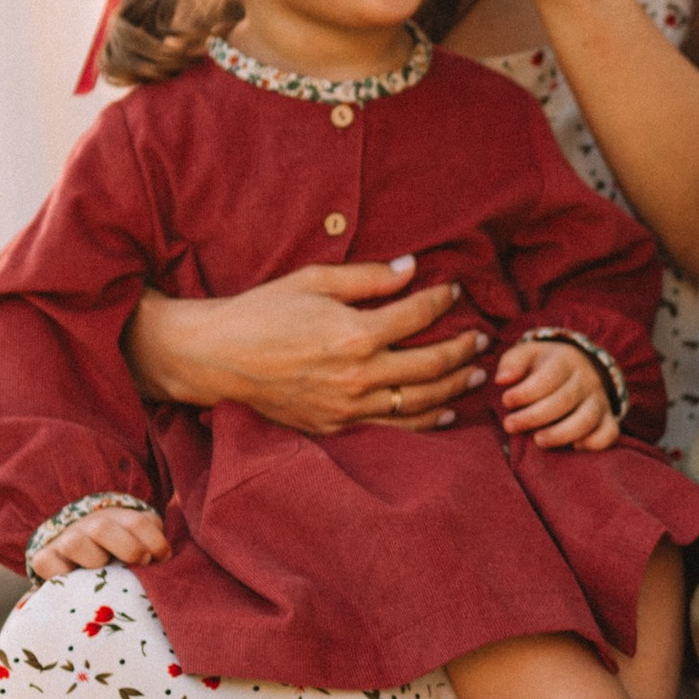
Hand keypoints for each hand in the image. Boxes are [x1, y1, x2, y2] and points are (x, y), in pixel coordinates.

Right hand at [30, 505, 166, 580]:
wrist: (75, 554)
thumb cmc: (119, 556)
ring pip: (75, 544)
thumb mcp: (141, 544)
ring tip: (107, 575)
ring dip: (95, 561)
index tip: (163, 558)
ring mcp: (64, 541)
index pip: (136, 522)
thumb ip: (153, 545)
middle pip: (102, 528)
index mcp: (116, 519)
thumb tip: (164, 560)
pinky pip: (48, 565)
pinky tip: (80, 588)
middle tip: (140, 563)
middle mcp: (87, 526)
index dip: (153, 540)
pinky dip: (63, 576)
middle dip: (127, 548)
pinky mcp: (44, 559)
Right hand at [127, 266, 485, 433]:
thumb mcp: (312, 281)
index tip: (454, 290)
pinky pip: (395, 429)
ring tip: (476, 374)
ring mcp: (349, 408)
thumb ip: (367, 278)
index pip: (417, 315)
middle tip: (482, 338)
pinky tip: (446, 413)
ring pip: (420, 402)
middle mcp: (358, 376)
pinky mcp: (337, 428)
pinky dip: (426, 422)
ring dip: (454, 386)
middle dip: (463, 348)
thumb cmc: (261, 312)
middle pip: (431, 364)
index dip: (442, 300)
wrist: (216, 358)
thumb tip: (411, 269)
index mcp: (354, 334)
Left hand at [496, 335, 617, 449]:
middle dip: (534, 416)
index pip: (549, 377)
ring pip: (587, 419)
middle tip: (510, 425)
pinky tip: (574, 447)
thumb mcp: (527, 355)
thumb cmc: (543, 366)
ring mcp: (599, 400)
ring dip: (561, 434)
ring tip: (538, 441)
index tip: (506, 401)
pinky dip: (594, 443)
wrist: (578, 367)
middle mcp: (586, 380)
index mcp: (565, 361)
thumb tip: (502, 379)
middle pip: (565, 400)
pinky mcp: (607, 418)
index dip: (526, 392)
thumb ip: (512, 363)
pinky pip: (609, 433)